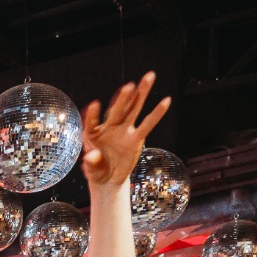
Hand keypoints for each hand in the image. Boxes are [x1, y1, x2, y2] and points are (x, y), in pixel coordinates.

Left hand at [80, 71, 170, 187]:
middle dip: (123, 98)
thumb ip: (91, 164)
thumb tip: (90, 155)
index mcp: (92, 133)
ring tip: (149, 76)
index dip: (93, 114)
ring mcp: (123, 131)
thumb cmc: (97, 172)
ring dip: (140, 94)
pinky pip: (147, 125)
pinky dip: (156, 113)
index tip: (95, 105)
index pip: (91, 121)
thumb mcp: (91, 171)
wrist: (108, 179)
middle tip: (130, 85)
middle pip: (117, 109)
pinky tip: (165, 101)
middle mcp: (109, 128)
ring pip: (133, 110)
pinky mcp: (135, 138)